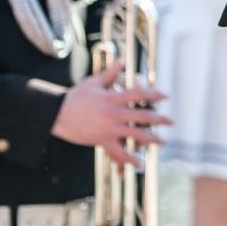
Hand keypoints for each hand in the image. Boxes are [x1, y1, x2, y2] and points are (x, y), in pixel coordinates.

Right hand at [51, 61, 169, 167]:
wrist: (55, 113)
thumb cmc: (74, 97)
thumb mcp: (92, 82)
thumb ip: (110, 73)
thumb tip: (122, 61)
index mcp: (113, 98)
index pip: (139, 94)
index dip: (154, 95)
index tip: (165, 96)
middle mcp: (114, 113)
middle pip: (143, 116)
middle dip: (159, 119)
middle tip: (171, 122)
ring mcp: (109, 128)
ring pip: (135, 135)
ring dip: (152, 139)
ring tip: (163, 142)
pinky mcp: (102, 140)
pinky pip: (118, 152)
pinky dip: (129, 159)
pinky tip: (139, 164)